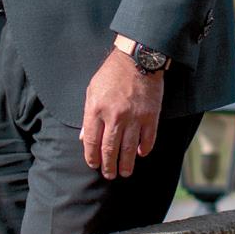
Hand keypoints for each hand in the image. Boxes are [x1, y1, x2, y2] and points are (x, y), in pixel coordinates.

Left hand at [80, 48, 163, 179]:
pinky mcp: (150, 116)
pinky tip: (141, 154)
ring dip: (126, 164)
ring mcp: (134, 117)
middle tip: (110, 175)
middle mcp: (114, 116)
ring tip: (125, 172)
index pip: (91, 141)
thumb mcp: (92, 90)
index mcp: (96, 108)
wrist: (136, 58)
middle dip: (109, 166)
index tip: (94, 164)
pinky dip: (144, 150)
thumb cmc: (112, 73)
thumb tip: (84, 137)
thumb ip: (87, 115)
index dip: (92, 157)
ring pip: (129, 150)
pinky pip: (148, 140)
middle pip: (110, 150)